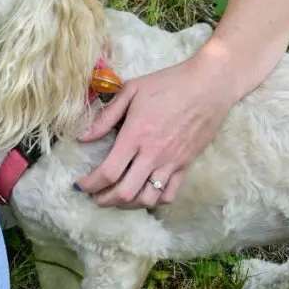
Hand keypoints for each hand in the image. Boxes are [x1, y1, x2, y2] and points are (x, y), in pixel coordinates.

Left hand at [75, 54, 235, 208]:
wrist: (208, 86)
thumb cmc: (167, 84)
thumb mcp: (131, 90)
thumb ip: (106, 115)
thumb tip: (83, 137)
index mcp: (135, 135)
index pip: (108, 172)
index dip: (90, 184)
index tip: (80, 185)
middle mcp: (152, 155)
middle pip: (125, 193)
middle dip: (104, 200)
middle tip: (95, 196)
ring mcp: (171, 163)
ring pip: (147, 199)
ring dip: (127, 204)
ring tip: (116, 197)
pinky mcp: (186, 166)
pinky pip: (169, 195)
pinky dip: (154, 201)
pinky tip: (143, 194)